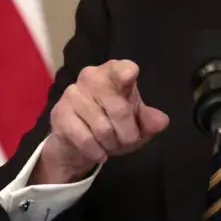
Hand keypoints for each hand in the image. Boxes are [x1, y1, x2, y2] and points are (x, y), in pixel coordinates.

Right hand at [30, 59, 169, 184]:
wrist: (79, 143)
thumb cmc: (114, 126)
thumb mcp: (137, 125)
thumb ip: (150, 122)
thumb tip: (161, 121)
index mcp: (113, 73)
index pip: (121, 68)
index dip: (126, 73)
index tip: (130, 76)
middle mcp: (91, 76)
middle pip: (119, 109)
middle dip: (127, 134)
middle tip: (126, 140)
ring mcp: (73, 93)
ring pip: (103, 128)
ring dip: (111, 144)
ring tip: (109, 144)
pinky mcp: (60, 113)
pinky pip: (85, 138)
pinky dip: (97, 151)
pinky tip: (98, 152)